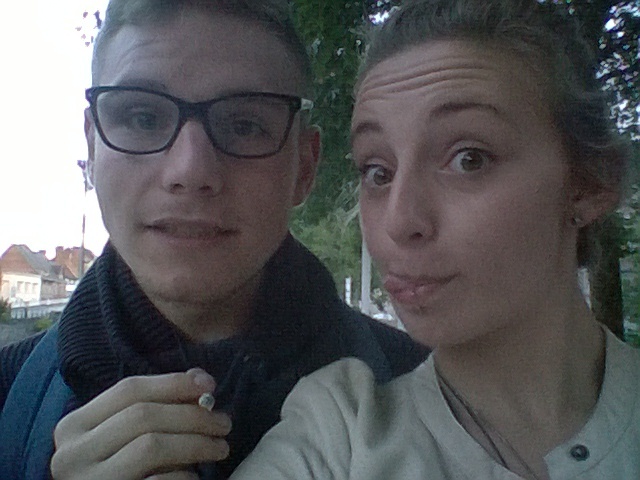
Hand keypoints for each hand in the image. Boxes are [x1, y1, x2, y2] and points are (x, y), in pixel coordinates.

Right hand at [51, 368, 230, 479]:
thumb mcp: (126, 435)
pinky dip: (183, 476)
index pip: (128, 389)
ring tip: (220, 447)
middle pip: (142, 416)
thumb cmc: (120, 469)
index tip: (210, 385)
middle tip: (224, 423)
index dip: (173, 382)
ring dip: (196, 442)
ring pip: (151, 446)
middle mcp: (72, 454)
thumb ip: (157, 405)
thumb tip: (201, 379)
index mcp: (73, 426)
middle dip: (192, 415)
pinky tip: (194, 476)